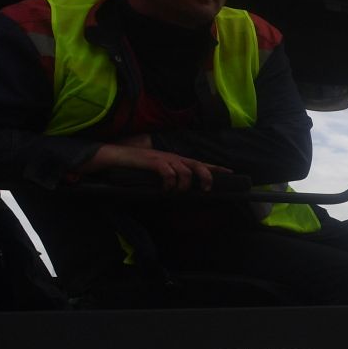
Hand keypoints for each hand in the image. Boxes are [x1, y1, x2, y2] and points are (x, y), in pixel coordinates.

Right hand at [81, 142, 229, 191]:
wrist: (117, 156)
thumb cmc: (137, 166)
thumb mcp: (157, 172)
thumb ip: (170, 177)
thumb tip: (181, 190)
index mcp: (176, 160)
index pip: (200, 162)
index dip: (215, 168)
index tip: (230, 172)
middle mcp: (173, 157)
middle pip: (198, 165)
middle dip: (206, 177)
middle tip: (207, 189)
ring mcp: (164, 158)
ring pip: (185, 171)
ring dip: (184, 185)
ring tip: (176, 192)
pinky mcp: (153, 161)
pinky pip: (169, 173)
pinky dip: (170, 184)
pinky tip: (165, 190)